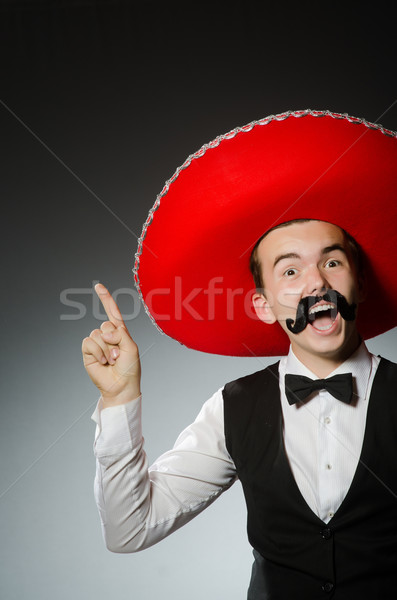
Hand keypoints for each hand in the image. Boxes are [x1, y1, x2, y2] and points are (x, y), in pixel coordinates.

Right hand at [82, 283, 140, 406]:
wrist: (121, 386)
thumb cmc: (130, 368)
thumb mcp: (131, 347)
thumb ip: (120, 334)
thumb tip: (103, 333)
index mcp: (120, 332)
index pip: (112, 311)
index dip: (105, 299)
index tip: (98, 286)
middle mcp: (107, 335)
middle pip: (106, 324)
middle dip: (114, 340)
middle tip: (119, 355)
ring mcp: (97, 343)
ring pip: (97, 334)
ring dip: (107, 349)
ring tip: (112, 361)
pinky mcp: (88, 352)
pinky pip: (89, 343)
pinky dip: (97, 352)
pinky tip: (103, 362)